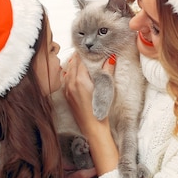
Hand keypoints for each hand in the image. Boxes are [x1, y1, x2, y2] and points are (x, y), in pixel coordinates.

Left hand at [63, 53, 118, 177]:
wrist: (92, 128)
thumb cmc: (100, 110)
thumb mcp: (105, 88)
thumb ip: (107, 71)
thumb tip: (111, 58)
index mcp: (79, 79)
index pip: (80, 59)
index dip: (84, 53)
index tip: (89, 49)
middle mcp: (70, 83)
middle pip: (73, 63)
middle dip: (79, 57)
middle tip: (86, 53)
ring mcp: (67, 90)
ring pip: (68, 71)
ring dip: (74, 65)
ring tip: (81, 62)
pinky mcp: (67, 96)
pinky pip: (66, 79)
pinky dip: (71, 74)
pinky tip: (76, 74)